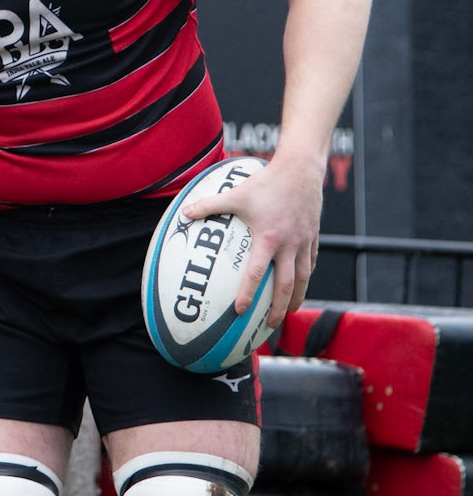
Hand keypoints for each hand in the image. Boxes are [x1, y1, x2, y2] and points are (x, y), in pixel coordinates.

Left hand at [181, 152, 323, 327]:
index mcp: (268, 238)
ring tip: (289, 312)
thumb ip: (209, 205)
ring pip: (303, 278)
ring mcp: (304, 242)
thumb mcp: (235, 193)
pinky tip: (301, 285)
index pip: (257, 273)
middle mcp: (288, 245)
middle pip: (286, 285)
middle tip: (269, 325)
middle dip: (278, 308)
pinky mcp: (313, 236)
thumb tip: (183, 212)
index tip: (240, 311)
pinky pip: (311, 262)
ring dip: (297, 298)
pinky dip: (306, 276)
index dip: (248, 293)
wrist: (301, 170)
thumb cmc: (266, 182)